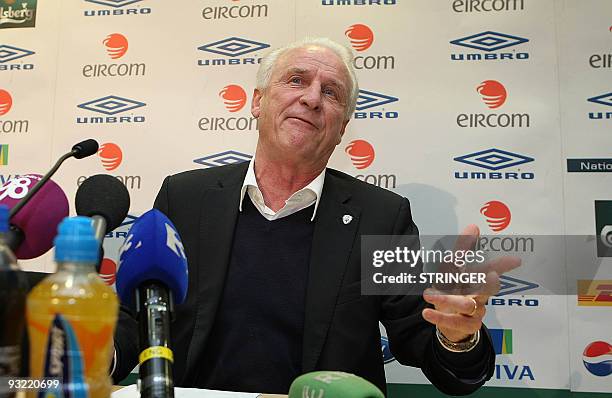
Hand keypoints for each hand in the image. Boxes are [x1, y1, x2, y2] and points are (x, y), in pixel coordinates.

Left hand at [421, 224, 520, 341]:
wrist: (450, 322)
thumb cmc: (455, 291)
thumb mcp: (452, 269)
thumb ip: (462, 249)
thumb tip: (474, 226)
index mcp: (477, 280)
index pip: (492, 270)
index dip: (503, 265)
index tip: (516, 260)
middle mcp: (479, 296)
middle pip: (486, 290)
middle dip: (488, 283)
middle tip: (491, 276)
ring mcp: (476, 312)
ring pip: (466, 305)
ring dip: (446, 299)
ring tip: (428, 294)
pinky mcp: (467, 326)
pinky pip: (454, 322)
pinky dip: (439, 317)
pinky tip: (426, 313)